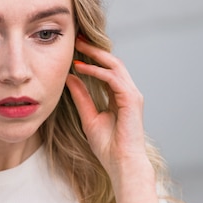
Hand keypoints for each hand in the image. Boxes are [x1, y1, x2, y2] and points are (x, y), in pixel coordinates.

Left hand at [66, 37, 147, 177]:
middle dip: (95, 50)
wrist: (121, 163)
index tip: (75, 51)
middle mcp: (128, 92)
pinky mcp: (132, 99)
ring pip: (115, 65)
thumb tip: (70, 78)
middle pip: (112, 62)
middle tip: (77, 39)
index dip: (92, 59)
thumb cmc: (108, 147)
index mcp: (119, 97)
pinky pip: (113, 78)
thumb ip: (81, 98)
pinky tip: (82, 67)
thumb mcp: (89, 118)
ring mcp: (132, 94)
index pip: (107, 70)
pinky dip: (97, 71)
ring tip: (79, 46)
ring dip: (96, 55)